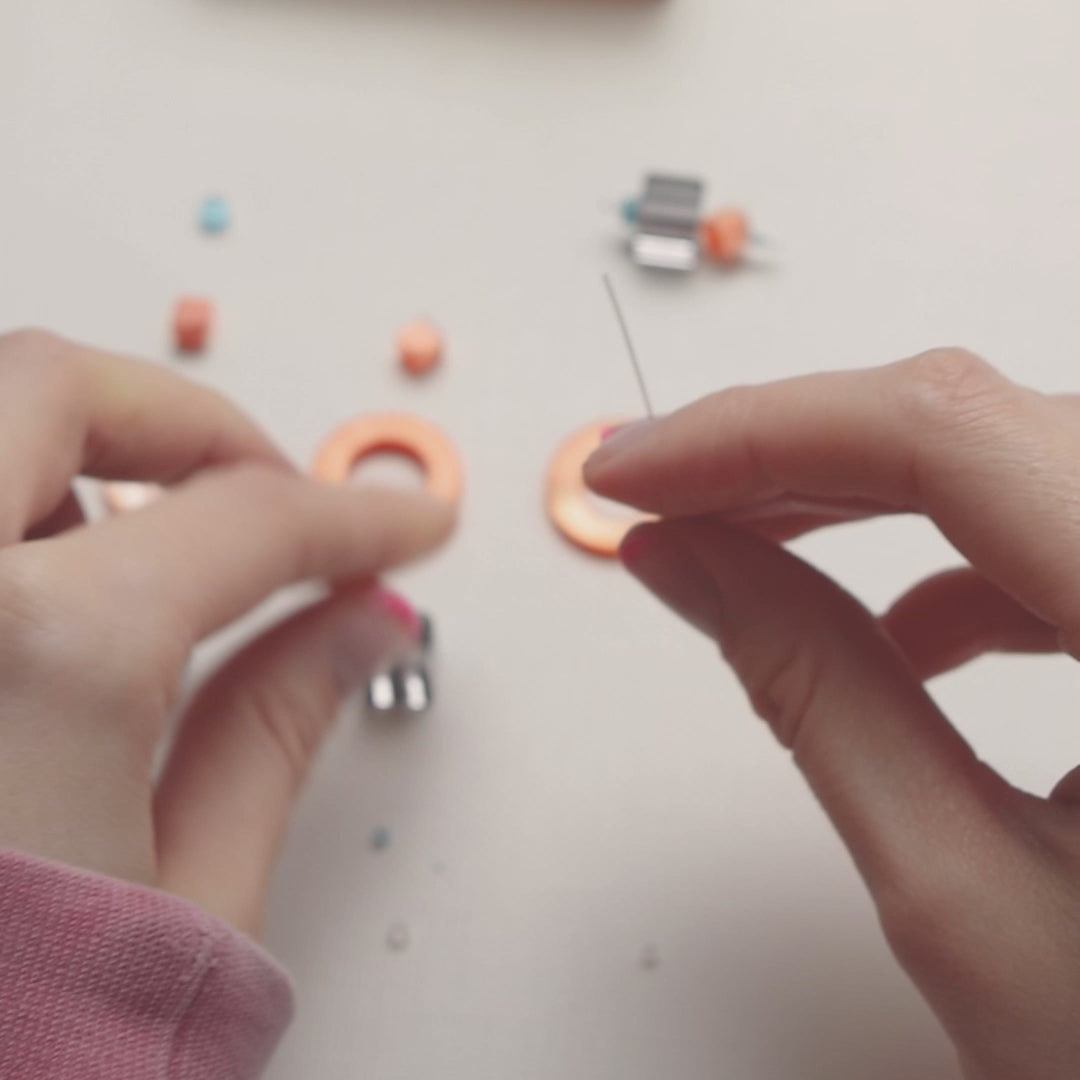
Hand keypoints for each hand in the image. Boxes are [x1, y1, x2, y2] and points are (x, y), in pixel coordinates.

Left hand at [0, 330, 452, 936]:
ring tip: (155, 567)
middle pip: (55, 386)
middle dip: (192, 425)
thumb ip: (281, 722)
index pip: (248, 519)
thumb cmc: (15, 1062)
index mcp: (33, 662)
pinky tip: (44, 610)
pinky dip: (3, 524)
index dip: (353, 514)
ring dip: (77, 463)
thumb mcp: (189, 892)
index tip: (402, 521)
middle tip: (270, 490)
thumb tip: (357, 622)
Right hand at [586, 349, 1079, 1079]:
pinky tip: (894, 627)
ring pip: (1008, 461)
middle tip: (660, 488)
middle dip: (785, 449)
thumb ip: (817, 696)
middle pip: (973, 427)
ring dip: (854, 490)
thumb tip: (691, 562)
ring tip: (738, 542)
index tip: (640, 469)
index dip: (762, 432)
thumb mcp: (968, 896)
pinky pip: (1056, 526)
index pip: (951, 437)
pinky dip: (947, 556)